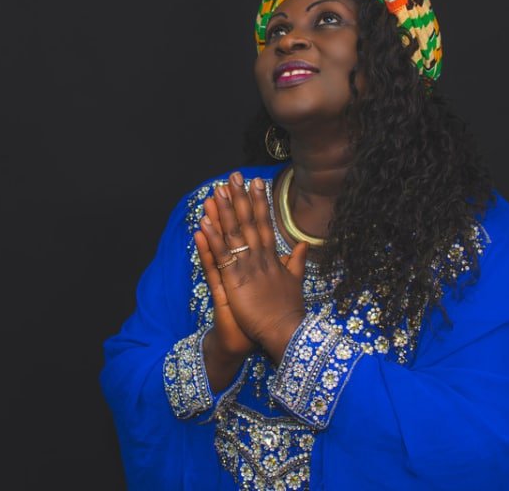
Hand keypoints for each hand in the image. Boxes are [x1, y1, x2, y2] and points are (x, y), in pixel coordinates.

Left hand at [198, 171, 308, 362]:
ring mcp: (247, 267)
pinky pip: (221, 256)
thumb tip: (304, 244)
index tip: (256, 182)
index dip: (259, 202)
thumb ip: (297, 261)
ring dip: (224, 211)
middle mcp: (260, 256)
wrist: (284, 330)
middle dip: (240, 198)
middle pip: (248, 222)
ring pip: (233, 234)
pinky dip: (212, 239)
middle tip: (233, 176)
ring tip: (216, 191)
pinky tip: (203, 224)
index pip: (264, 223)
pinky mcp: (234, 281)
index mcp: (273, 256)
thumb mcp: (295, 281)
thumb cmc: (288, 309)